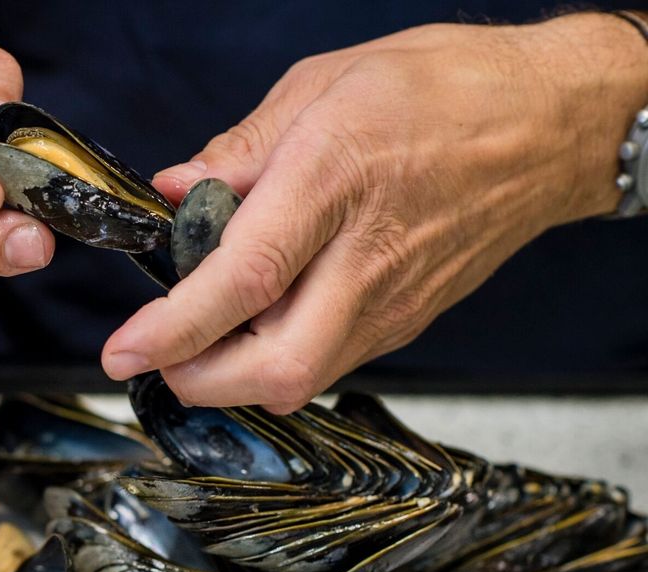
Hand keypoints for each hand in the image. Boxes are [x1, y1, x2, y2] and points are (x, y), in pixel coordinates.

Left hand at [103, 13, 647, 410]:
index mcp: (335, 180)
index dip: (177, 327)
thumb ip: (241, 150)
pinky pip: (331, 363)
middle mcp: (367, 258)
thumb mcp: (323, 85)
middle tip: (156, 359)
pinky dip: (277, 359)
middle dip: (200, 382)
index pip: (246, 277)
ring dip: (233, 375)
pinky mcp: (409, 320)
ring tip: (198, 338)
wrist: (549, 125)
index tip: (124, 350)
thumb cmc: (443, 89)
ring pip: (302, 378)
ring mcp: (395, 300)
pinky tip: (257, 324)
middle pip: (278, 367)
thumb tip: (176, 189)